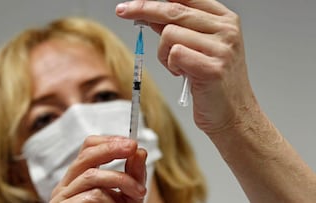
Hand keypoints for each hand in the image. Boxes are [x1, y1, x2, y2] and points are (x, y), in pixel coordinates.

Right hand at [50, 135, 146, 202]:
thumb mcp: (128, 195)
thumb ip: (133, 175)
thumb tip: (139, 152)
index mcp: (79, 177)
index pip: (88, 147)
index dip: (108, 140)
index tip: (129, 142)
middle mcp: (67, 184)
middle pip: (85, 155)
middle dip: (112, 148)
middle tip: (133, 147)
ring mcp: (63, 197)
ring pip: (91, 175)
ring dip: (120, 179)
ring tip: (138, 191)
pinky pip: (91, 196)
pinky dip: (110, 199)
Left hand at [116, 0, 257, 135]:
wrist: (233, 114)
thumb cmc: (213, 82)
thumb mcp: (198, 48)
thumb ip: (178, 28)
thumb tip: (150, 13)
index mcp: (225, 20)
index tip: (134, 1)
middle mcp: (226, 30)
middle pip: (174, 10)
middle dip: (143, 9)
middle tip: (122, 11)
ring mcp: (222, 48)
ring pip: (169, 34)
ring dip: (164, 53)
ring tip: (178, 67)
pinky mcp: (213, 68)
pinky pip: (174, 54)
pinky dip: (171, 65)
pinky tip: (183, 74)